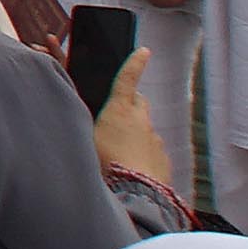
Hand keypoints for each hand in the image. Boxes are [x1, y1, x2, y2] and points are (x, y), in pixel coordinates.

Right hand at [93, 52, 170, 192]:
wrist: (135, 196)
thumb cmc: (104, 167)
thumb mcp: (84, 139)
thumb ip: (86, 124)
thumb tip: (83, 114)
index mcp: (120, 110)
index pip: (128, 79)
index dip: (135, 63)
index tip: (144, 52)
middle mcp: (142, 122)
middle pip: (138, 103)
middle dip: (129, 106)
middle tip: (113, 118)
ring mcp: (155, 142)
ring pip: (145, 131)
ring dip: (134, 137)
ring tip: (117, 156)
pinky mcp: (164, 161)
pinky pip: (152, 153)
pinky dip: (143, 157)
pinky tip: (130, 171)